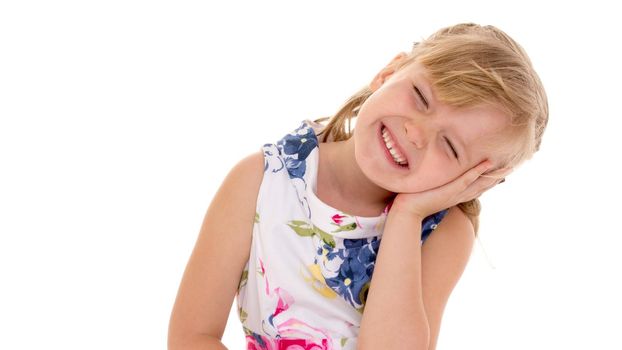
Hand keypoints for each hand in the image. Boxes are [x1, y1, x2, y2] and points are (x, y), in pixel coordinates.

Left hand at [390, 160, 512, 218]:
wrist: (406, 212)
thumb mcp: (426, 191)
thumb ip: (431, 185)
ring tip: (507, 167)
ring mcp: (455, 193)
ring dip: (493, 174)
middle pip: (482, 186)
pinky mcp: (449, 190)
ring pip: (478, 183)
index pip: (474, 188)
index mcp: (454, 196)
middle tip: (510, 169)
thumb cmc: (412, 201)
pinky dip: (476, 171)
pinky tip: (486, 164)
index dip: (487, 181)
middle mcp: (457, 196)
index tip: (498, 173)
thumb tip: (430, 177)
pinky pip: (466, 179)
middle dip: (496, 178)